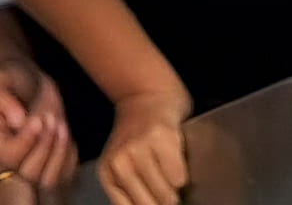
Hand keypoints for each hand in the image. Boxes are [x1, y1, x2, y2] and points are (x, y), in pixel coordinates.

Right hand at [0, 60, 78, 195]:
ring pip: (49, 180)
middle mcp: (7, 162)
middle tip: (51, 118)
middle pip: (29, 173)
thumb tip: (17, 121)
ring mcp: (30, 169)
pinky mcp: (51, 170)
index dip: (26, 140)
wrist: (32, 84)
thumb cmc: (14, 80)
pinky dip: (69, 155)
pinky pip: (66, 175)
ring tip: (61, 124)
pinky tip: (65, 133)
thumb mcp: (1, 79)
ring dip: (59, 153)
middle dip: (44, 146)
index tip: (38, 119)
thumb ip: (3, 97)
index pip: (9, 156)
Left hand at [93, 82, 194, 204]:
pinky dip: (183, 176)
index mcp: (108, 174)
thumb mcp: (123, 167)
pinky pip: (179, 178)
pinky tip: (177, 162)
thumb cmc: (138, 138)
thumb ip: (129, 193)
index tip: (156, 202)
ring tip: (173, 178)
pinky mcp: (160, 138)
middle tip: (168, 195)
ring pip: (167, 195)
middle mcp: (119, 163)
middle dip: (163, 203)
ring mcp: (139, 149)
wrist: (147, 97)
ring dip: (175, 192)